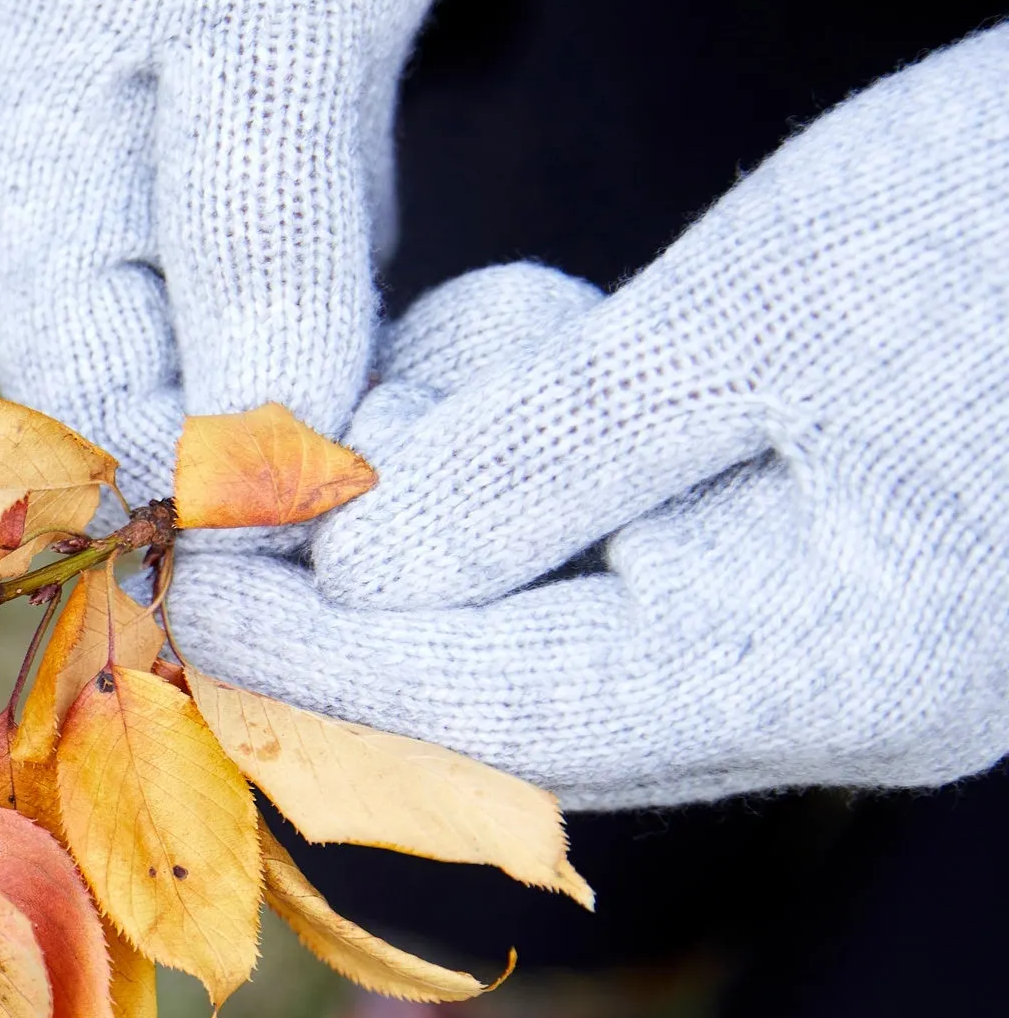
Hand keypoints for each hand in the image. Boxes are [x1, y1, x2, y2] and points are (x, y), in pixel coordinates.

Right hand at [0, 0, 500, 502]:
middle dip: (280, 459)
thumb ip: (264, 243)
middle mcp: (46, 222)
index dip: (215, 495)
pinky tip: (420, 334)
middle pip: (148, 414)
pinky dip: (344, 338)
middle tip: (427, 465)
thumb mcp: (282, 25)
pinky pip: (265, 310)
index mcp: (22, 187)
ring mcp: (118, 209)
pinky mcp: (198, 191)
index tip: (362, 517)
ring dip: (326, 407)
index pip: (90, 420)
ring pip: (215, 375)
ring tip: (438, 396)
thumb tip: (262, 456)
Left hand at [169, 28, 1008, 807]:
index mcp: (832, 661)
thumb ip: (545, 458)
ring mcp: (833, 645)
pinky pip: (619, 561)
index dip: (317, 657)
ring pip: (555, 625)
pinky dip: (547, 463)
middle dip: (379, 586)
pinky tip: (559, 341)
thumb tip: (355, 578)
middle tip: (292, 457)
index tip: (185, 584)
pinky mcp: (815, 570)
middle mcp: (830, 694)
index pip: (500, 713)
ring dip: (470, 500)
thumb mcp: (767, 305)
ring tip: (507, 335)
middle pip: (515, 698)